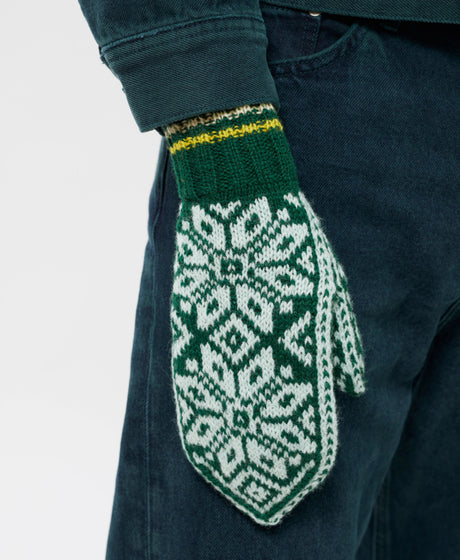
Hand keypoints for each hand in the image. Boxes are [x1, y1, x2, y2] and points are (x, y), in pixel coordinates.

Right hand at [163, 102, 365, 525]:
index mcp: (298, 329)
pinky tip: (202, 446)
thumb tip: (352, 389)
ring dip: (230, 454)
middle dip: (270, 463)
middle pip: (264, 419)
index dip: (307, 447)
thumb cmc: (290, 241)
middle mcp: (256, 341)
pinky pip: (191, 385)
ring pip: (223, 410)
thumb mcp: (327, 284)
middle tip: (272, 501)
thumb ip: (341, 342)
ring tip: (234, 487)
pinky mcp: (188, 327)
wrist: (234, 198)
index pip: (307, 406)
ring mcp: (217, 336)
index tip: (308, 477)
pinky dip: (198, 422)